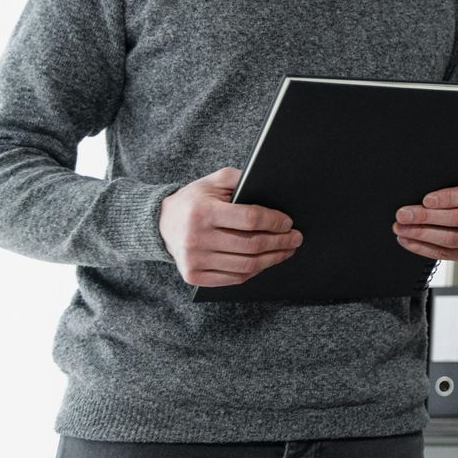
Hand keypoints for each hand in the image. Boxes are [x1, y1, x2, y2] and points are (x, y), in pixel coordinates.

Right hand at [158, 167, 300, 286]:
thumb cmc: (195, 200)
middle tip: (296, 238)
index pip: (250, 219)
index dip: (274, 222)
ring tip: (286, 251)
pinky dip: (255, 271)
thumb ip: (242, 179)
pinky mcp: (193, 275)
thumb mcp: (215, 181)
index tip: (289, 223)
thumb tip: (274, 190)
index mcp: (203, 211)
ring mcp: (194, 260)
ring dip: (273, 259)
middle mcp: (196, 237)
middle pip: (252, 245)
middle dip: (281, 242)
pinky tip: (265, 262)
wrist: (162, 222)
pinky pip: (234, 278)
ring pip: (246, 266)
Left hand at [394, 181, 457, 260]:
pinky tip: (407, 239)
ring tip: (401, 228)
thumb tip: (418, 195)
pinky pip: (445, 254)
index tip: (426, 199)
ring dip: (421, 234)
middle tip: (404, 214)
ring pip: (451, 239)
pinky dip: (422, 247)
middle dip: (426, 217)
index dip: (449, 198)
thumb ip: (449, 187)